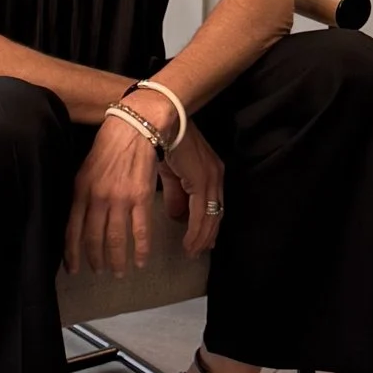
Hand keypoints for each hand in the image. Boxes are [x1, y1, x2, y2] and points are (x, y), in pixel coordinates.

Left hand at [65, 113, 160, 277]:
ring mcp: (119, 199)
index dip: (71, 253)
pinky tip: (141, 260)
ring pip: (115, 239)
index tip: (73, 269)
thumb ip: (81, 195)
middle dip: (95, 260)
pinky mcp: (141, 197)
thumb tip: (78, 218)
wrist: (133, 128)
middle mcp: (97, 198)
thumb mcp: (84, 170)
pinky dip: (141, 249)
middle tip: (99, 272)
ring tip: (119, 271)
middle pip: (93, 238)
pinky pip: (140, 230)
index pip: (71, 229)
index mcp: (80, 191)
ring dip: (117, 259)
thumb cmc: (108, 146)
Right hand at [164, 116, 223, 253]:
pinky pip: (202, 214)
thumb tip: (175, 215)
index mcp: (209, 171)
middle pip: (216, 213)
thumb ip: (175, 194)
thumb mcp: (170, 172)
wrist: (156, 120)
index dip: (209, 224)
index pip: (214, 204)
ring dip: (201, 237)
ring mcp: (210, 178)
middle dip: (208, 235)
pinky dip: (196, 232)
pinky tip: (189, 243)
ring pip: (211, 217)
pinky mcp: (201, 180)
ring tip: (192, 251)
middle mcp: (215, 175)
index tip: (203, 240)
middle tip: (199, 251)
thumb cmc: (159, 140)